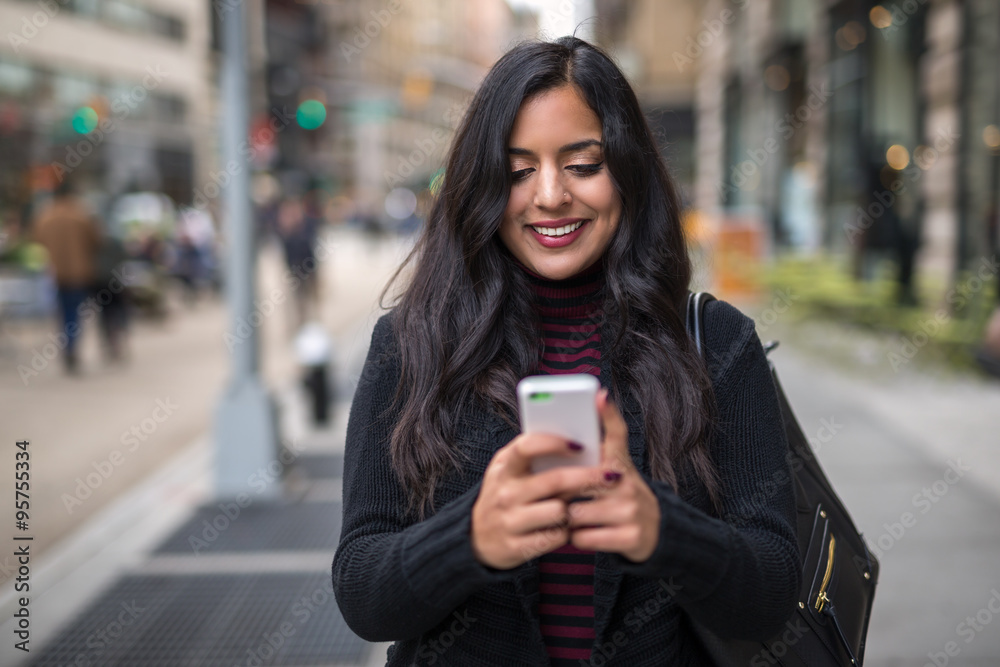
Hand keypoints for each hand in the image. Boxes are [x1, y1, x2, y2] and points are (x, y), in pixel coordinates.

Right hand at [471, 431, 615, 569]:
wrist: (478, 537)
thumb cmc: (506, 494)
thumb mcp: (509, 470)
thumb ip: (533, 455)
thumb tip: (576, 441)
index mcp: (504, 467)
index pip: (527, 447)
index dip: (554, 443)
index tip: (580, 444)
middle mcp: (505, 493)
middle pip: (555, 481)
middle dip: (588, 477)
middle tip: (612, 476)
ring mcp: (509, 521)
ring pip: (559, 511)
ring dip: (573, 509)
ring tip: (574, 506)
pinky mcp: (516, 546)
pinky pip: (556, 536)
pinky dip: (565, 531)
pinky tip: (563, 526)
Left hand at [566, 388, 661, 562]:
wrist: (654, 531)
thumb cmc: (621, 496)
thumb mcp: (615, 470)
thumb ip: (597, 450)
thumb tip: (587, 411)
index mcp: (620, 464)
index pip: (616, 434)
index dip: (608, 415)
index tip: (600, 396)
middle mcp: (628, 483)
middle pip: (581, 481)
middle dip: (564, 491)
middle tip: (561, 496)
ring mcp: (631, 510)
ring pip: (577, 512)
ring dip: (569, 518)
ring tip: (576, 517)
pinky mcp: (631, 537)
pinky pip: (584, 537)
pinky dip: (578, 538)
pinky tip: (585, 533)